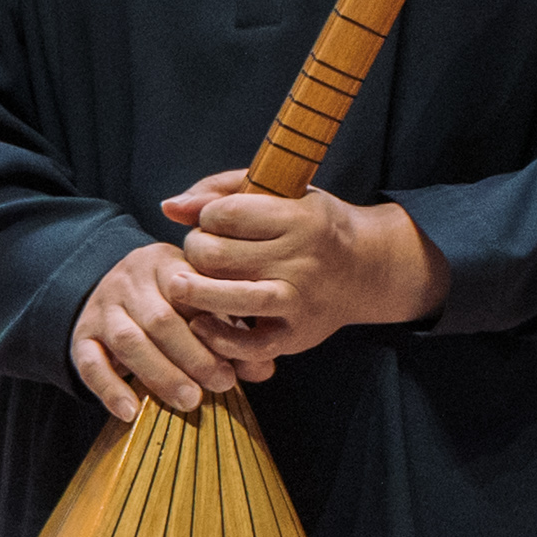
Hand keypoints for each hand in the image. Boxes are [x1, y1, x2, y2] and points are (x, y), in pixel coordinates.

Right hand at [71, 242, 253, 420]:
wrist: (113, 286)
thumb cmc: (173, 298)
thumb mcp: (201, 301)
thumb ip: (232, 330)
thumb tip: (264, 370)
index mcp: (166, 263)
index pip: (190, 292)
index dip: (214, 327)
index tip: (237, 359)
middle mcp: (129, 281)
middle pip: (161, 319)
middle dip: (193, 355)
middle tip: (222, 384)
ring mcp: (101, 308)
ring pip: (128, 340)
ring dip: (161, 374)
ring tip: (190, 400)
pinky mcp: (81, 336)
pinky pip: (89, 363)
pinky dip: (110, 389)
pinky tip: (131, 412)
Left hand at [155, 170, 451, 372]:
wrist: (368, 269)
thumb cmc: (314, 226)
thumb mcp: (282, 194)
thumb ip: (222, 192)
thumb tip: (168, 207)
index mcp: (300, 219)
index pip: (228, 214)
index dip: (207, 216)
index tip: (212, 221)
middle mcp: (301, 259)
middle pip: (217, 256)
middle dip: (196, 250)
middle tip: (201, 252)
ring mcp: (299, 299)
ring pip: (228, 297)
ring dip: (192, 292)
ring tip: (179, 285)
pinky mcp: (295, 335)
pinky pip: (247, 344)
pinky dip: (217, 337)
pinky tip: (201, 324)